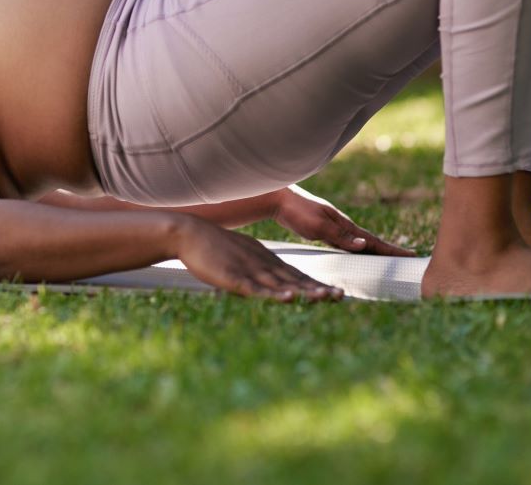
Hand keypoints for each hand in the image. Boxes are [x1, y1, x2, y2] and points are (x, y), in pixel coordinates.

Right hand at [173, 216, 343, 302]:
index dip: (316, 285)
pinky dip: (273, 294)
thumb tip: (268, 277)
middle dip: (318, 289)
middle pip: (294, 279)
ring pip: (281, 284)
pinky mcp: (233, 277)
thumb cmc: (214, 246)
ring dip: (304, 291)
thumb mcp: (242, 254)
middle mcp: (262, 265)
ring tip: (324, 297)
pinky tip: (288, 297)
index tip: (336, 293)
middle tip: (340, 296)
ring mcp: (249, 270)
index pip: (296, 275)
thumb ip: (257, 266)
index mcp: (265, 260)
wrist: (189, 233)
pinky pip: (256, 288)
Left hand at [272, 184, 415, 255]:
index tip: (411, 255)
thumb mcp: (318, 226)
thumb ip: (340, 237)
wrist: (278, 199)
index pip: (373, 241)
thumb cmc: (296, 212)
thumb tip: (365, 245)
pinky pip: (346, 243)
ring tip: (389, 257)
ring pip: (358, 242)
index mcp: (344, 226)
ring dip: (374, 249)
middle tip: (409, 257)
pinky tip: (357, 252)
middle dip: (389, 250)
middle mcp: (342, 226)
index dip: (391, 250)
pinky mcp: (323, 230)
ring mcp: (333, 227)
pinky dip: (357, 249)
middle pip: (370, 241)